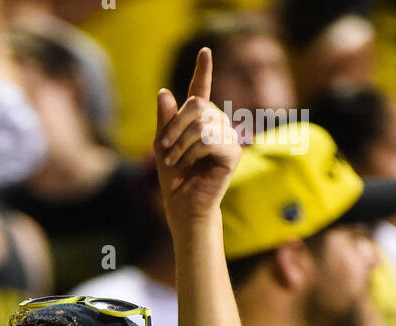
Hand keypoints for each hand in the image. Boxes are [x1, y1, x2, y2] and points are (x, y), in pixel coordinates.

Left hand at [155, 48, 240, 228]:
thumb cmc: (174, 177)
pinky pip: (209, 139)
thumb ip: (165, 119)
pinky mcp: (232, 152)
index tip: (204, 51)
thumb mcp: (163, 144)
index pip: (201, 91)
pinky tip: (187, 164)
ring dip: (180, 142)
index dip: (203, 70)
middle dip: (175, 125)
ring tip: (173, 159)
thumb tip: (164, 91)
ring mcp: (227, 136)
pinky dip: (192, 151)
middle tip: (163, 148)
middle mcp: (217, 124)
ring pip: (202, 122)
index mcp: (200, 121)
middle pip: (197, 105)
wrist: (183, 205)